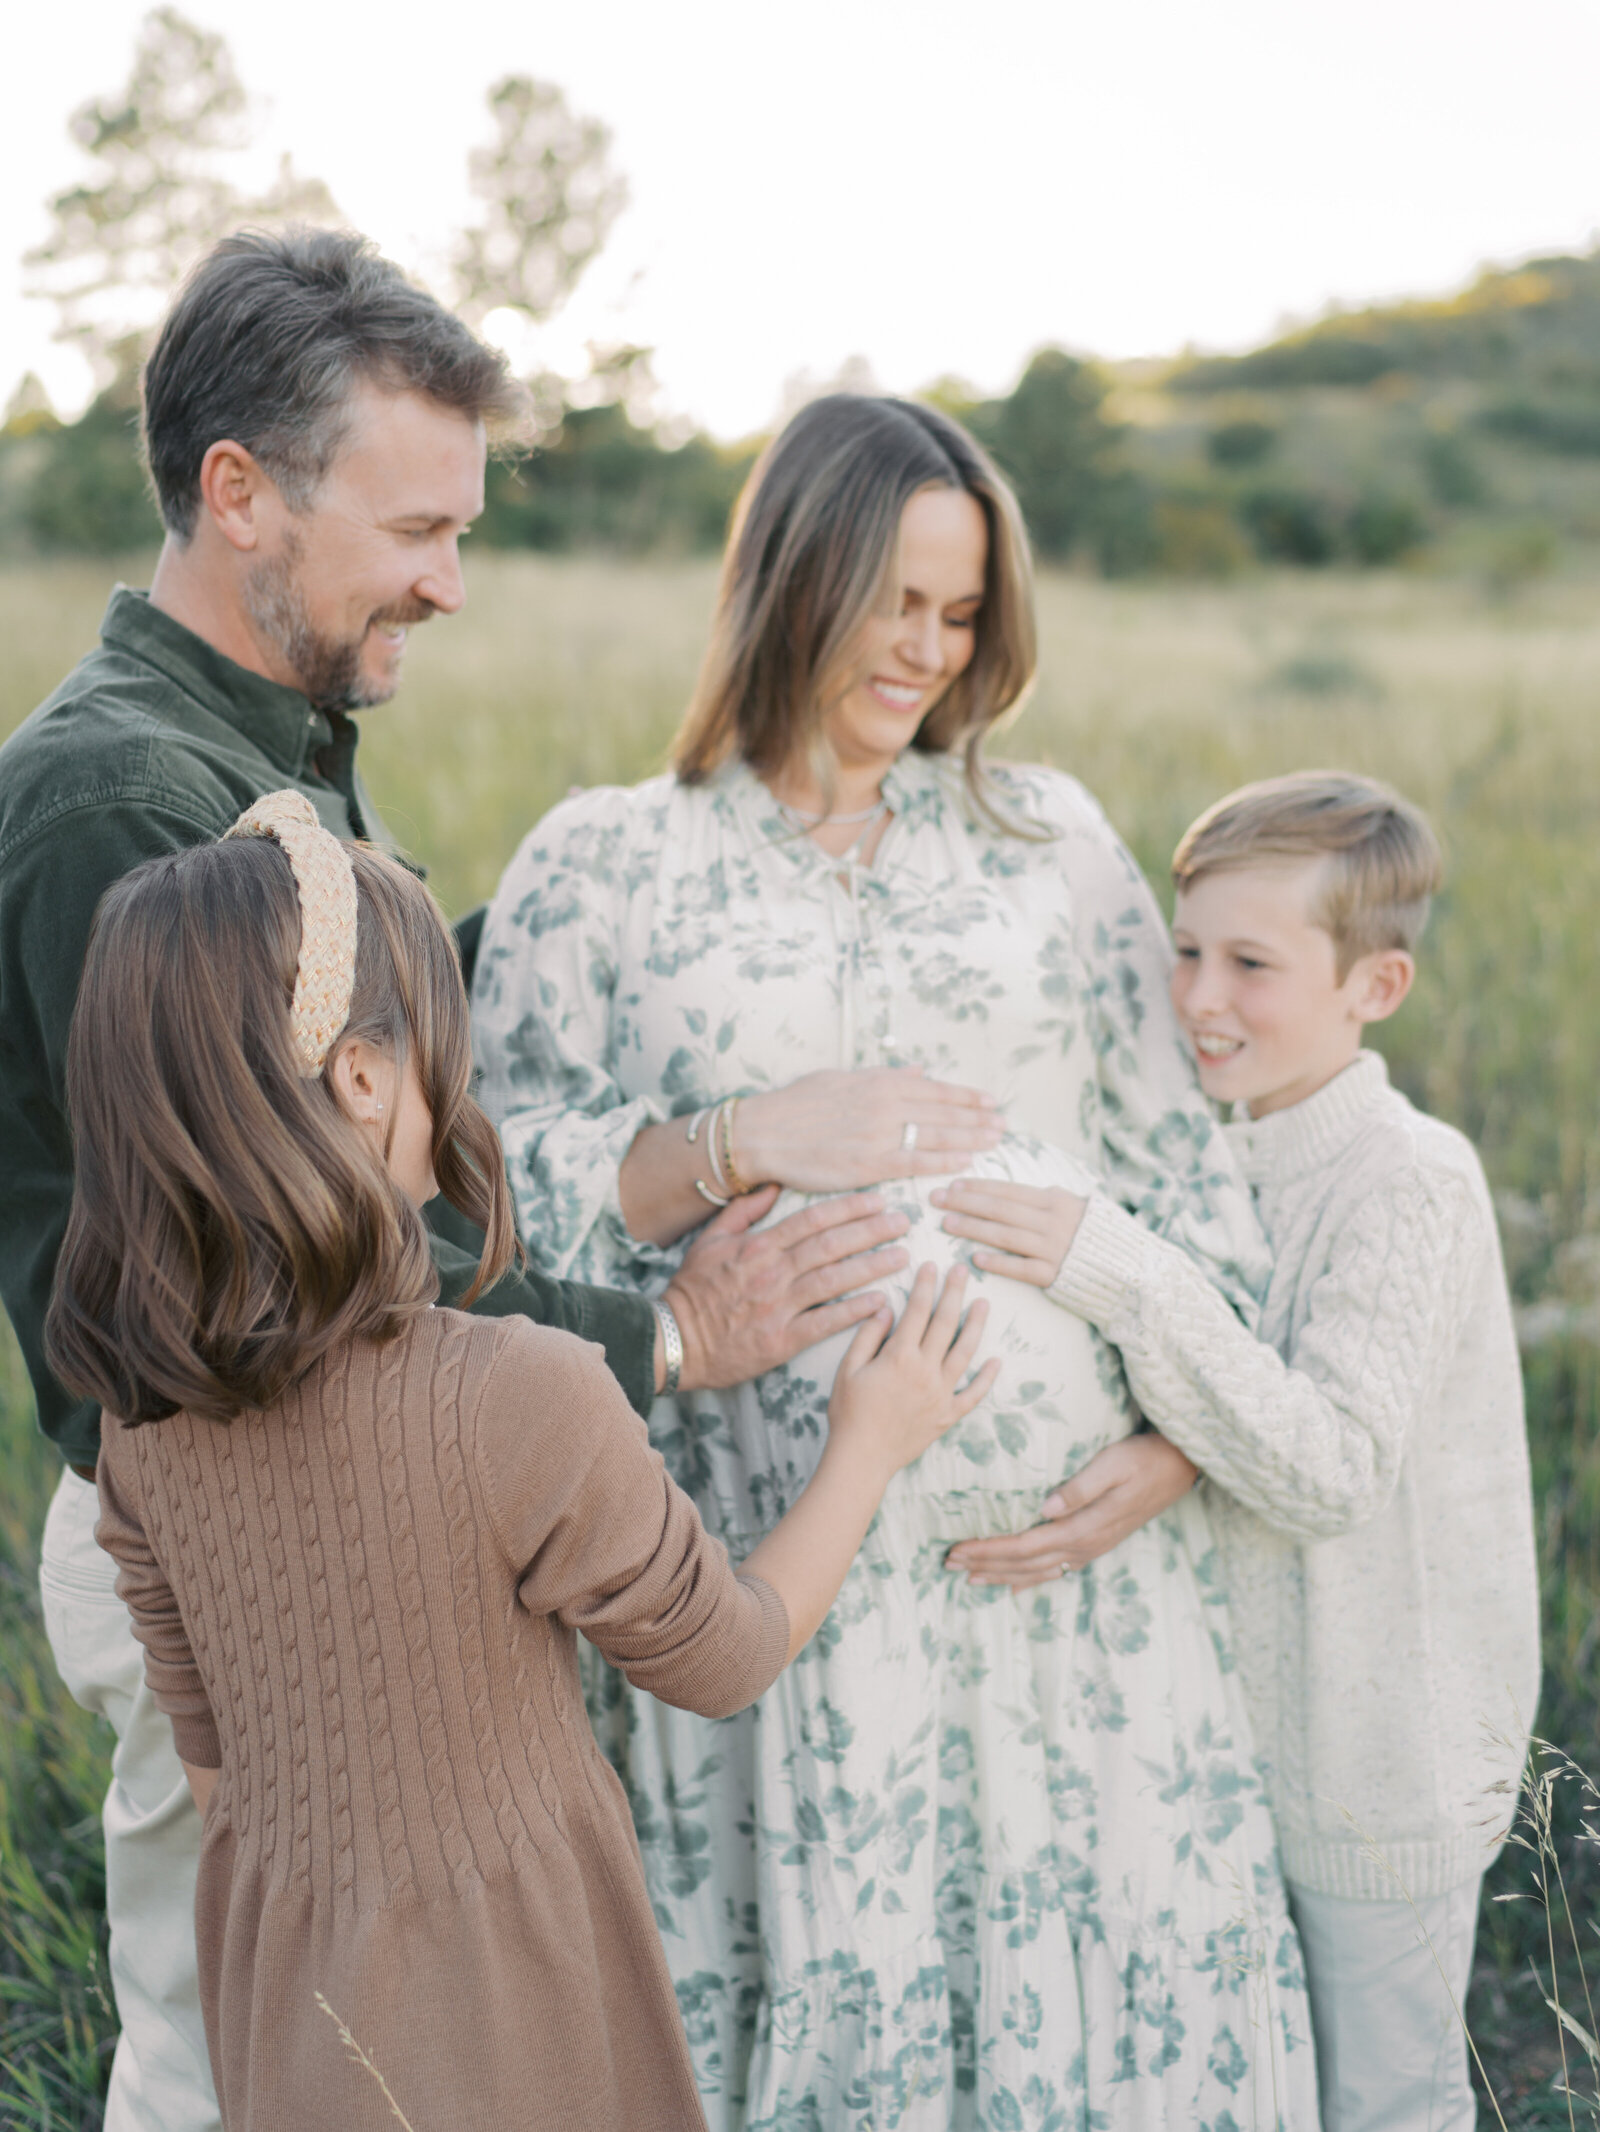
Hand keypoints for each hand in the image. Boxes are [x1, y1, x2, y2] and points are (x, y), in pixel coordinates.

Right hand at [664, 1184, 911, 1391]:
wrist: (675, 1340)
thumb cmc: (693, 1290)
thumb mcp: (710, 1240)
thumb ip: (743, 1211)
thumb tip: (774, 1187)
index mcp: (758, 1246)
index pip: (813, 1219)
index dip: (849, 1208)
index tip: (878, 1201)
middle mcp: (772, 1272)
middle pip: (831, 1244)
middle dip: (871, 1231)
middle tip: (904, 1223)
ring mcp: (778, 1306)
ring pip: (833, 1279)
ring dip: (872, 1266)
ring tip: (902, 1256)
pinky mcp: (781, 1340)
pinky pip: (824, 1322)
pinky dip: (854, 1311)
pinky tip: (880, 1302)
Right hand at [735, 1067, 1002, 1193]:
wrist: (764, 1132)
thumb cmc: (797, 1104)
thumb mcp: (842, 1077)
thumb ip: (884, 1075)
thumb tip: (918, 1070)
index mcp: (879, 1083)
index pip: (935, 1089)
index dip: (966, 1096)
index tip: (989, 1101)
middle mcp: (884, 1105)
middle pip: (943, 1112)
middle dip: (977, 1118)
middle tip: (1003, 1124)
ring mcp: (878, 1135)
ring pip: (936, 1135)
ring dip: (970, 1138)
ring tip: (994, 1141)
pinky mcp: (868, 1164)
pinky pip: (915, 1162)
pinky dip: (943, 1160)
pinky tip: (965, 1161)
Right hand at [827, 1263, 998, 1479]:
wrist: (861, 1457)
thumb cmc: (849, 1412)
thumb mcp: (847, 1368)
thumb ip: (868, 1336)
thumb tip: (886, 1308)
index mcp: (899, 1356)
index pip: (917, 1311)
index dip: (925, 1286)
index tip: (931, 1265)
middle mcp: (925, 1371)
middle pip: (945, 1324)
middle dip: (954, 1293)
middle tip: (963, 1271)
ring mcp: (940, 1393)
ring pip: (965, 1352)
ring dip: (976, 1325)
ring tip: (984, 1303)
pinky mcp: (947, 1415)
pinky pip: (973, 1394)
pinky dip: (986, 1378)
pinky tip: (996, 1361)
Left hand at [932, 1178, 1088, 1286]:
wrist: (1128, 1267)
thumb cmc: (1094, 1234)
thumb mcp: (1073, 1206)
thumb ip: (1043, 1200)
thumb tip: (1012, 1193)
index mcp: (1055, 1200)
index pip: (1007, 1190)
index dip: (978, 1186)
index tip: (952, 1184)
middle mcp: (1052, 1221)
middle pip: (999, 1209)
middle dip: (965, 1202)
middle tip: (936, 1199)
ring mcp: (1052, 1248)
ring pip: (1004, 1235)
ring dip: (973, 1228)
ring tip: (947, 1223)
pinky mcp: (1054, 1275)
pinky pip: (1020, 1267)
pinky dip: (997, 1262)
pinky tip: (974, 1258)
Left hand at [944, 1433, 1198, 1589]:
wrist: (1179, 1466)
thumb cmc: (1143, 1457)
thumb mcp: (1113, 1464)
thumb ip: (1081, 1487)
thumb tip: (1046, 1508)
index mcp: (1083, 1527)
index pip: (1025, 1545)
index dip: (990, 1549)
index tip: (958, 1548)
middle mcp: (1084, 1545)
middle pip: (1025, 1563)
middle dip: (986, 1564)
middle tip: (948, 1565)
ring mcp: (1091, 1548)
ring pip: (1038, 1571)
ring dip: (1002, 1575)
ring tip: (969, 1578)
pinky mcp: (1096, 1542)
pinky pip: (1056, 1570)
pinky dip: (1030, 1580)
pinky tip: (1013, 1587)